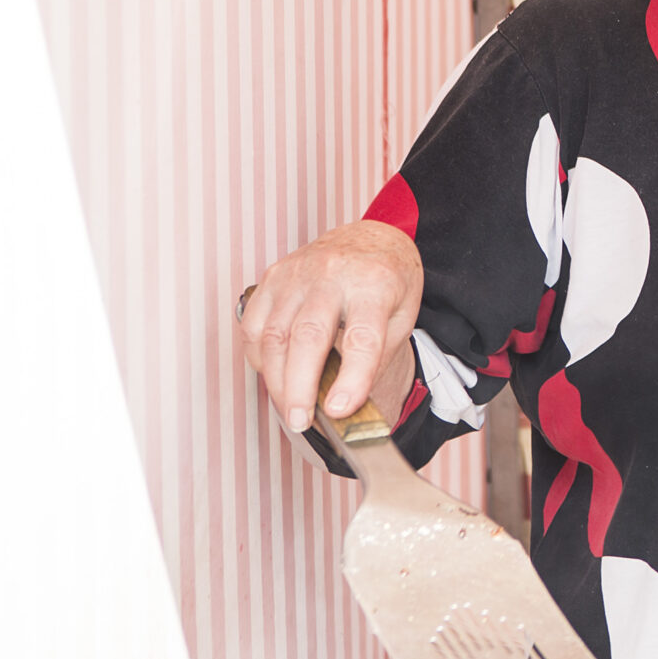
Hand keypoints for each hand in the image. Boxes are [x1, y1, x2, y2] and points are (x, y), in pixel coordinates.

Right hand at [240, 220, 423, 433]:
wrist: (373, 237)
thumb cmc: (388, 280)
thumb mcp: (403, 316)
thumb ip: (377, 356)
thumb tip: (346, 403)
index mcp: (375, 283)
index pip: (362, 337)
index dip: (351, 378)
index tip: (340, 410)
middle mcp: (333, 274)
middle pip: (307, 337)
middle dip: (299, 387)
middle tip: (300, 421)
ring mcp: (298, 273)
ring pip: (274, 334)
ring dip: (276, 379)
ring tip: (289, 409)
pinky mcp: (273, 277)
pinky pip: (254, 324)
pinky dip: (260, 357)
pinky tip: (274, 374)